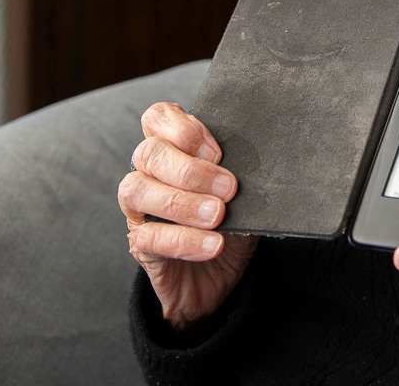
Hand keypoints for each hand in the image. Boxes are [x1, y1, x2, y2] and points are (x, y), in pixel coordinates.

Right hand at [118, 101, 256, 329]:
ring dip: (182, 202)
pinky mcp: (140, 244)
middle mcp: (149, 173)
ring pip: (137, 189)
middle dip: (191, 169)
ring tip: (218, 216)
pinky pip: (149, 235)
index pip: (158, 118)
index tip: (218, 152)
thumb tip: (261, 167)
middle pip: (149, 152)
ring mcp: (139, 209)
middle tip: (229, 189)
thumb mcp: (242, 194)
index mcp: (173, 150)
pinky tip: (213, 245)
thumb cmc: (230, 225)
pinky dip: (184, 240)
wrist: (218, 280)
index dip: (184, 128)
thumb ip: (240, 173)